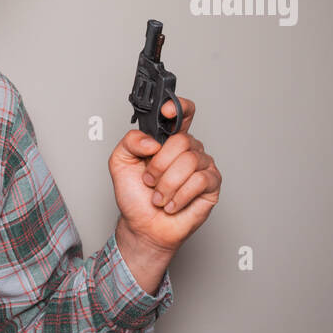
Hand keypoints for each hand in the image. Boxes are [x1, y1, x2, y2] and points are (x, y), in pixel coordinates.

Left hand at [108, 96, 220, 253]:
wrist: (142, 226)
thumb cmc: (134, 196)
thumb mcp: (120, 163)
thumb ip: (130, 142)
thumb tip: (152, 141)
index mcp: (167, 140)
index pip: (183, 113)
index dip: (178, 107)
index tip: (166, 112)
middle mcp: (188, 150)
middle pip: (182, 141)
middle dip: (159, 165)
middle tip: (149, 181)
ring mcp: (202, 166)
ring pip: (190, 161)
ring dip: (167, 184)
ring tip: (159, 196)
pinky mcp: (212, 185)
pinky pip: (199, 181)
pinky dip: (179, 196)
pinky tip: (172, 204)